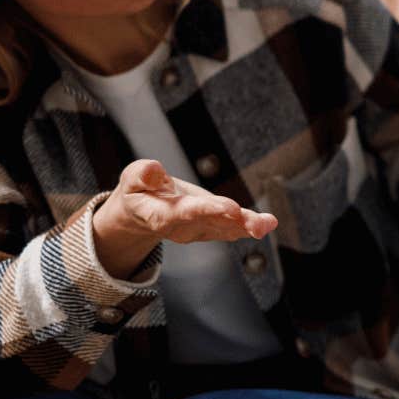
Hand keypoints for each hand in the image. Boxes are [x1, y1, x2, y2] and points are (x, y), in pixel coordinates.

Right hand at [90, 159, 275, 276]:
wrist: (141, 213)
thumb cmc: (138, 192)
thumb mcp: (131, 179)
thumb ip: (141, 175)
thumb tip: (153, 170)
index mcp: (161, 214)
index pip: (186, 212)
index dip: (207, 210)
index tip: (229, 208)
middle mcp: (183, 226)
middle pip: (211, 223)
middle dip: (234, 221)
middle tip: (256, 222)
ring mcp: (199, 229)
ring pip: (225, 228)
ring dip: (247, 226)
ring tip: (267, 224)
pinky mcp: (211, 227)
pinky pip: (231, 228)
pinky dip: (250, 226)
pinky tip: (268, 223)